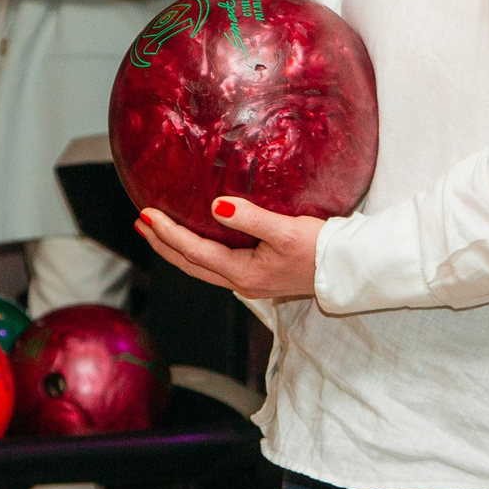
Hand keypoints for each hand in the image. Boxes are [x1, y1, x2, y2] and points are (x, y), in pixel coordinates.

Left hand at [134, 199, 323, 301]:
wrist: (348, 267)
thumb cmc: (322, 248)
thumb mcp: (287, 230)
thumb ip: (250, 218)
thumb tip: (217, 207)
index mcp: (244, 273)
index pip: (194, 252)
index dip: (167, 233)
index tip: (146, 215)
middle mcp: (242, 282)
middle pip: (190, 265)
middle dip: (162, 244)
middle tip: (140, 223)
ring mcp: (250, 282)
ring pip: (201, 268)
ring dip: (176, 249)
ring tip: (157, 231)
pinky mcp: (259, 276)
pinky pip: (216, 265)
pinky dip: (197, 251)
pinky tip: (197, 238)